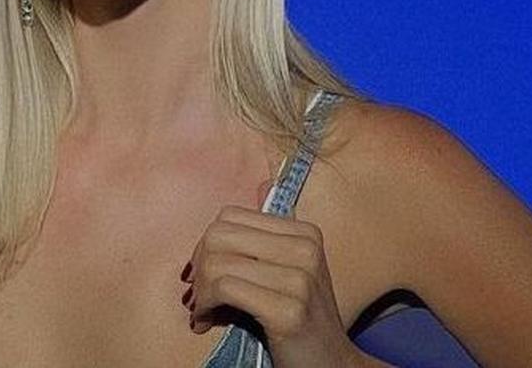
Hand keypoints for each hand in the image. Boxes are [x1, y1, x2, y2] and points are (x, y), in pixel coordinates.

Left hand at [183, 206, 361, 367]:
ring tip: (203, 311)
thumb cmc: (303, 321)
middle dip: (199, 265)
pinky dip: (206, 305)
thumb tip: (263, 183)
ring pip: (217, 261)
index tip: (205, 273)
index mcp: (304, 232)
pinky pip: (224, 288)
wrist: (332, 365)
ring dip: (200, 292)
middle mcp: (305, 248)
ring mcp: (300, 278)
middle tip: (199, 294)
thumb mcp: (292, 271)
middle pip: (219, 234)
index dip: (207, 244)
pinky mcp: (288, 310)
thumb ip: (269, 238)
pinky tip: (207, 321)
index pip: (230, 216)